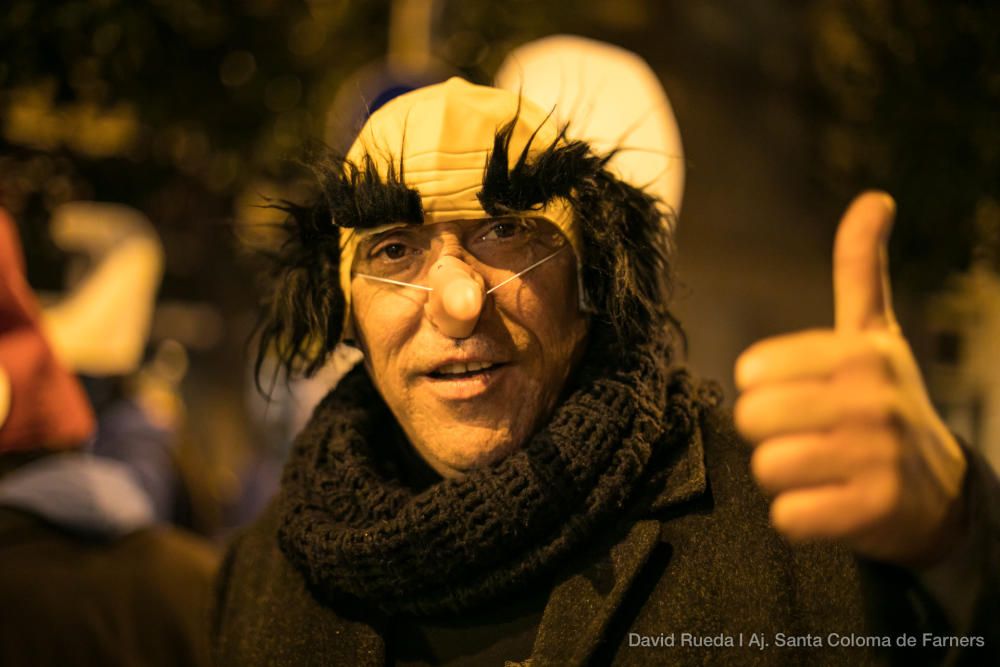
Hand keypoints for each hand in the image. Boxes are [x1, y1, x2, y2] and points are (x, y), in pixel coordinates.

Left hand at [733, 192, 966, 565]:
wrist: (939, 493)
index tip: (803, 397)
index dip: (766, 392)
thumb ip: (860, 270)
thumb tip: (873, 198)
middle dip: (770, 435)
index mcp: (860, 351)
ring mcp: (877, 458)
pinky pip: (788, 517)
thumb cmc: (886, 404)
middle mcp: (871, 399)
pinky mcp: (873, 512)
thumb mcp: (875, 335)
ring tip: (822, 470)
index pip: (751, 374)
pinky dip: (799, 518)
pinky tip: (831, 503)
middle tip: (810, 437)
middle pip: (752, 420)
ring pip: (767, 469)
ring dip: (784, 478)